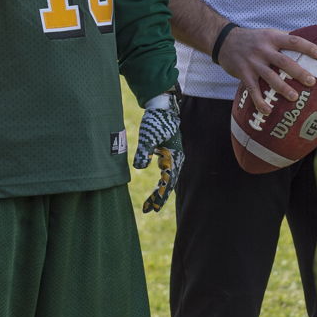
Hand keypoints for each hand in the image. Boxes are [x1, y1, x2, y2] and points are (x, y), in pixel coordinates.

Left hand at [133, 93, 183, 213]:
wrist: (162, 106)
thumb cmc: (155, 120)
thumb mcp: (148, 136)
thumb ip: (144, 151)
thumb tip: (139, 167)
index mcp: (174, 156)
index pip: (168, 181)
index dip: (161, 195)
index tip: (154, 208)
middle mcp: (177, 158)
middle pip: (169, 182)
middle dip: (160, 196)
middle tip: (149, 210)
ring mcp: (174, 155)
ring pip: (169, 177)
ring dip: (160, 190)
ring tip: (150, 203)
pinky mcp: (169, 152)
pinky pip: (167, 170)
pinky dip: (162, 180)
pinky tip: (158, 184)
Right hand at [215, 28, 316, 114]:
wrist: (224, 41)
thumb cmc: (252, 39)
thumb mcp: (267, 34)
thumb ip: (283, 40)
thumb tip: (307, 46)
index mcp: (272, 37)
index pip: (293, 41)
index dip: (308, 47)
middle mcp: (263, 49)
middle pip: (284, 61)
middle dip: (298, 72)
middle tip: (311, 82)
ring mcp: (253, 62)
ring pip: (270, 76)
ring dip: (282, 88)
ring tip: (294, 97)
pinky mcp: (244, 74)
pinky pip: (253, 90)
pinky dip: (260, 101)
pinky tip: (268, 111)